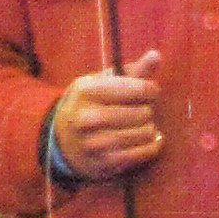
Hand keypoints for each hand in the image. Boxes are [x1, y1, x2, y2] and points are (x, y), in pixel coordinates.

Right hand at [52, 49, 162, 179]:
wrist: (62, 142)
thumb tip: (156, 55)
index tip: (151, 92)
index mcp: (86, 91)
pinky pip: (142, 153)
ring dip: (149, 129)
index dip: (150, 90)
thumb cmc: (89, 105)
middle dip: (148, 110)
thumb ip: (131, 71)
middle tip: (141, 111)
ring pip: (144, 132)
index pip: (135, 88)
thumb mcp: (101, 83)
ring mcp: (94, 143)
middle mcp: (87, 117)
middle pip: (142, 112)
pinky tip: (148, 141)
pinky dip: (151, 146)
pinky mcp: (103, 163)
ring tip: (142, 126)